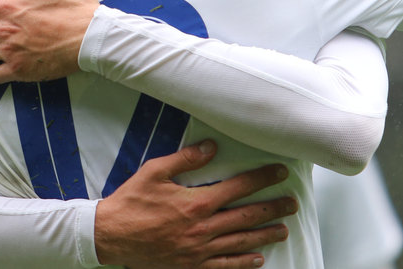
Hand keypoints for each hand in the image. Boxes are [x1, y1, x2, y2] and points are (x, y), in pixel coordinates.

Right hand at [95, 140, 295, 268]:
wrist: (111, 236)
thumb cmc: (131, 202)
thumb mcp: (155, 172)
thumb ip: (186, 159)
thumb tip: (211, 147)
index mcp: (197, 203)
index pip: (238, 187)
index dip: (262, 179)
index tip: (280, 173)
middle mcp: (203, 228)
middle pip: (247, 216)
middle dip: (272, 208)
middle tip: (292, 203)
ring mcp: (199, 250)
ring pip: (240, 242)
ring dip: (264, 235)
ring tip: (283, 229)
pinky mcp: (192, 266)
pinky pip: (224, 266)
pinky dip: (243, 263)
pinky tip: (257, 259)